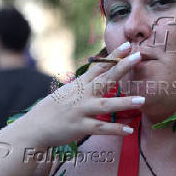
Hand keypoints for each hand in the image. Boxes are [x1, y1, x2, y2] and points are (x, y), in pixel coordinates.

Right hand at [17, 42, 144, 148]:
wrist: (34, 127)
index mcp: (80, 84)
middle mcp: (82, 94)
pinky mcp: (80, 126)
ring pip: (105, 104)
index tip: (127, 44)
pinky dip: (114, 129)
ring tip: (142, 100)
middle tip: (138, 56)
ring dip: (124, 102)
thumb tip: (99, 72)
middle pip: (105, 79)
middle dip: (122, 67)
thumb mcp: (69, 91)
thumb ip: (85, 82)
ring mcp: (81, 110)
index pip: (99, 66)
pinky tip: (128, 130)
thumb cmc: (53, 108)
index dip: (113, 56)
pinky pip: (100, 128)